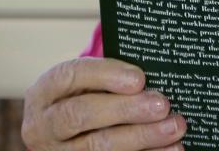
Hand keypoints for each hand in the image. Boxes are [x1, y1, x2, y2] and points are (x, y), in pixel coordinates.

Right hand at [22, 57, 185, 150]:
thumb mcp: (86, 82)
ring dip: (141, 137)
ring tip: (174, 128)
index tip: (139, 78)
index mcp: (46, 90)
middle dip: (125, 110)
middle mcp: (44, 124)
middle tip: (162, 105)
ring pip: (97, 147)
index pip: (71, 76)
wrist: (60, 130)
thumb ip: (112, 76)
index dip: (105, 75)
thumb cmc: (84, 96)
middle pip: (81, 115)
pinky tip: (171, 149)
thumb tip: (155, 74)